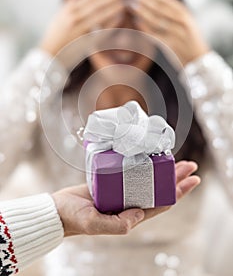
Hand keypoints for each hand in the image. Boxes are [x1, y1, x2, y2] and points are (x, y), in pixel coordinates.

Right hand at [40, 0, 124, 57]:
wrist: (49, 56)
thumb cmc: (54, 36)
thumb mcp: (58, 16)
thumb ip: (69, 2)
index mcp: (68, 11)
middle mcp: (73, 19)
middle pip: (95, 4)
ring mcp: (79, 30)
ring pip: (98, 15)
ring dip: (112, 8)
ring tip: (123, 3)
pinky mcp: (84, 42)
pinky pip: (99, 30)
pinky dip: (110, 23)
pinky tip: (119, 18)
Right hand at [52, 160, 199, 236]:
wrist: (58, 210)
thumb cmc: (74, 219)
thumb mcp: (94, 223)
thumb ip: (116, 224)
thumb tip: (140, 213)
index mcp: (130, 216)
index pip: (161, 203)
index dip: (179, 192)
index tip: (193, 180)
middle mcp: (129, 204)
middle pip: (159, 190)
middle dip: (176, 178)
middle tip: (190, 165)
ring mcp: (121, 192)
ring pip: (148, 180)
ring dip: (162, 170)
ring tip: (175, 159)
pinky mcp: (112, 182)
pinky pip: (132, 173)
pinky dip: (142, 166)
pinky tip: (148, 157)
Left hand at [127, 0, 208, 65]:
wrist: (198, 60)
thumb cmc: (189, 41)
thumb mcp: (186, 24)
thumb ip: (173, 14)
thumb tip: (155, 2)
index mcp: (186, 15)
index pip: (167, 1)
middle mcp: (183, 23)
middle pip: (161, 9)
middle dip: (145, 1)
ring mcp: (177, 34)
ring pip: (156, 20)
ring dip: (143, 12)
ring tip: (132, 6)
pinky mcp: (171, 46)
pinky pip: (155, 34)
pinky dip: (145, 27)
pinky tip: (136, 22)